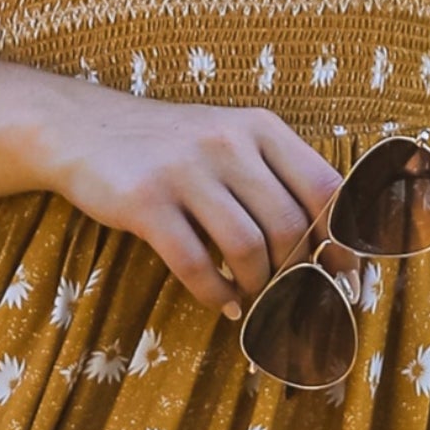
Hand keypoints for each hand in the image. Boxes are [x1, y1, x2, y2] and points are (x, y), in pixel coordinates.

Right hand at [35, 80, 344, 320]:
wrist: (83, 129)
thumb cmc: (170, 148)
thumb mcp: (229, 141)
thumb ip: (275, 180)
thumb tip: (330, 248)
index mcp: (260, 127)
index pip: (324, 187)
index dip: (342, 237)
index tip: (345, 273)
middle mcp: (227, 142)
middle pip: (287, 226)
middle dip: (294, 272)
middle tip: (288, 295)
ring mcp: (185, 170)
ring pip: (247, 248)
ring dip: (257, 286)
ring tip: (252, 298)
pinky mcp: (145, 201)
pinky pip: (195, 263)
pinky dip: (215, 293)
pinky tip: (221, 302)